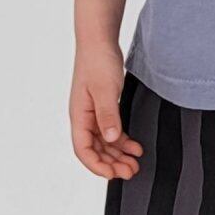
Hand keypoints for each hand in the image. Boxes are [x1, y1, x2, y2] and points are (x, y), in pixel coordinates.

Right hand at [69, 44, 142, 179]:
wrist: (100, 40)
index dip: (97, 165)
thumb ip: (108, 115)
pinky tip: (135, 146)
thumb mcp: (105, 89)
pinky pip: (112, 132)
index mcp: (79, 116)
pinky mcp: (104, 108)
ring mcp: (93, 114)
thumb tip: (112, 138)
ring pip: (104, 144)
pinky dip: (123, 142)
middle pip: (95, 151)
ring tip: (135, 163)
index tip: (113, 174)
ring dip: (118, 155)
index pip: (83, 150)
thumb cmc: (98, 61)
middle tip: (131, 171)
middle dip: (111, 164)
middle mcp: (84, 119)